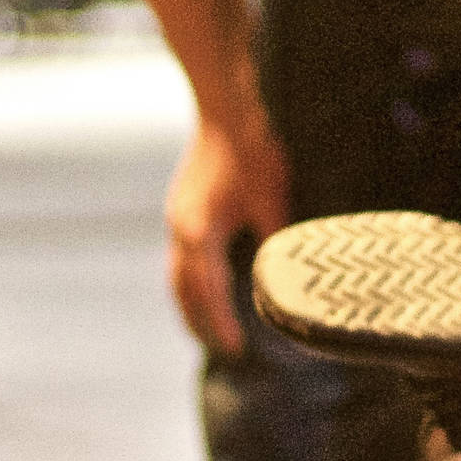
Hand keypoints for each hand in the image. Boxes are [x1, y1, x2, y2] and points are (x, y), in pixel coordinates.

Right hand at [164, 111, 292, 353]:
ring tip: (211, 329)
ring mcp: (177, 218)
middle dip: (200, 323)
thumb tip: (283, 277)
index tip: (238, 347)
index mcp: (199, 231)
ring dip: (192, 305)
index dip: (222, 322)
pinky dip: (192, 281)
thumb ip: (273, 240)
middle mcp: (181, 229)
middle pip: (183, 291)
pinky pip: (182, 257)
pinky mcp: (182, 209)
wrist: (225, 110)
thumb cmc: (252, 150)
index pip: (209, 291)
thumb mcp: (272, 199)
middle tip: (225, 349)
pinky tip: (209, 287)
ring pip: (177, 276)